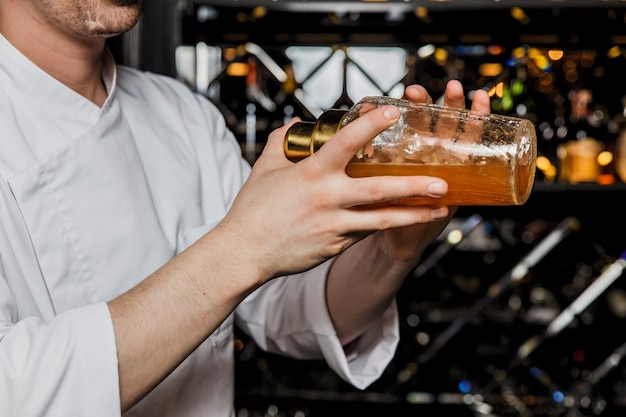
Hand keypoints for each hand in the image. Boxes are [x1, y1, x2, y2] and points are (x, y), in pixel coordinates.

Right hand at [217, 88, 475, 283]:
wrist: (244, 252)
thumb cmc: (253, 209)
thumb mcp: (265, 168)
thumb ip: (282, 141)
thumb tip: (297, 123)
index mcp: (311, 173)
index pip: (346, 143)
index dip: (370, 124)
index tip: (393, 111)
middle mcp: (328, 198)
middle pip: (379, 190)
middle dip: (414, 185)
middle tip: (443, 180)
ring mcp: (335, 225)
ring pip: (382, 219)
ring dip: (414, 214)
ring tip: (441, 209)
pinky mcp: (336, 245)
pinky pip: (365, 232)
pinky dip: (386, 225)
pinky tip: (406, 221)